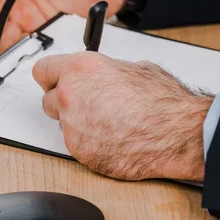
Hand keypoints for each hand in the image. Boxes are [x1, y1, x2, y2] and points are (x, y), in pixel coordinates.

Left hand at [33, 53, 212, 180]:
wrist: (177, 133)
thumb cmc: (161, 100)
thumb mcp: (131, 67)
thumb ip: (102, 72)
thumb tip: (98, 76)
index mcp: (79, 69)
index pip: (43, 71)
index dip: (51, 78)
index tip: (55, 82)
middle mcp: (70, 96)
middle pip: (48, 100)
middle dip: (64, 103)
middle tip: (86, 105)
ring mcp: (73, 126)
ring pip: (64, 125)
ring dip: (79, 125)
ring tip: (109, 124)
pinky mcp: (81, 152)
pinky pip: (78, 146)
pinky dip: (91, 144)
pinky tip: (114, 139)